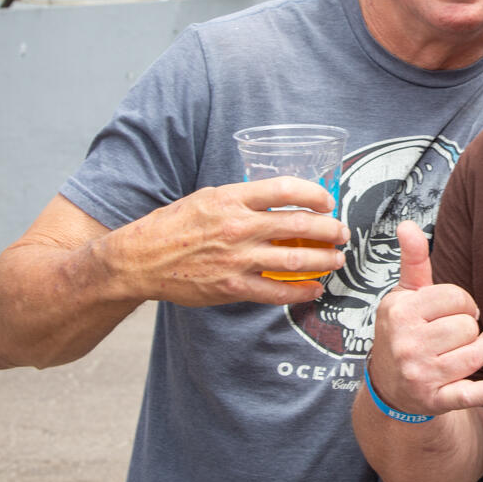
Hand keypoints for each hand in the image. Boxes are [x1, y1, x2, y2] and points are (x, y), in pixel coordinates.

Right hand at [100, 177, 346, 306]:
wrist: (140, 260)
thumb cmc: (173, 226)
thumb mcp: (207, 198)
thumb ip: (242, 200)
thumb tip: (279, 201)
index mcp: (231, 198)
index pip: (286, 189)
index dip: (315, 194)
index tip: (327, 201)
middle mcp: (238, 226)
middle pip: (300, 225)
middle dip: (330, 230)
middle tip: (342, 233)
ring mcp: (237, 259)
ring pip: (295, 259)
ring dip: (323, 260)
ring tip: (335, 260)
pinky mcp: (232, 287)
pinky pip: (277, 291)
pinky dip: (301, 291)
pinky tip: (313, 288)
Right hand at [369, 222, 482, 415]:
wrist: (390, 387)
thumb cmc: (405, 331)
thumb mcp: (404, 295)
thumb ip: (413, 260)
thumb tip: (407, 223)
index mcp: (399, 312)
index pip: (455, 297)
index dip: (462, 302)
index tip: (454, 310)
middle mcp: (406, 344)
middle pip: (467, 326)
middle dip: (469, 327)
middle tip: (458, 333)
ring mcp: (420, 374)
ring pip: (475, 353)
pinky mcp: (436, 400)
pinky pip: (471, 394)